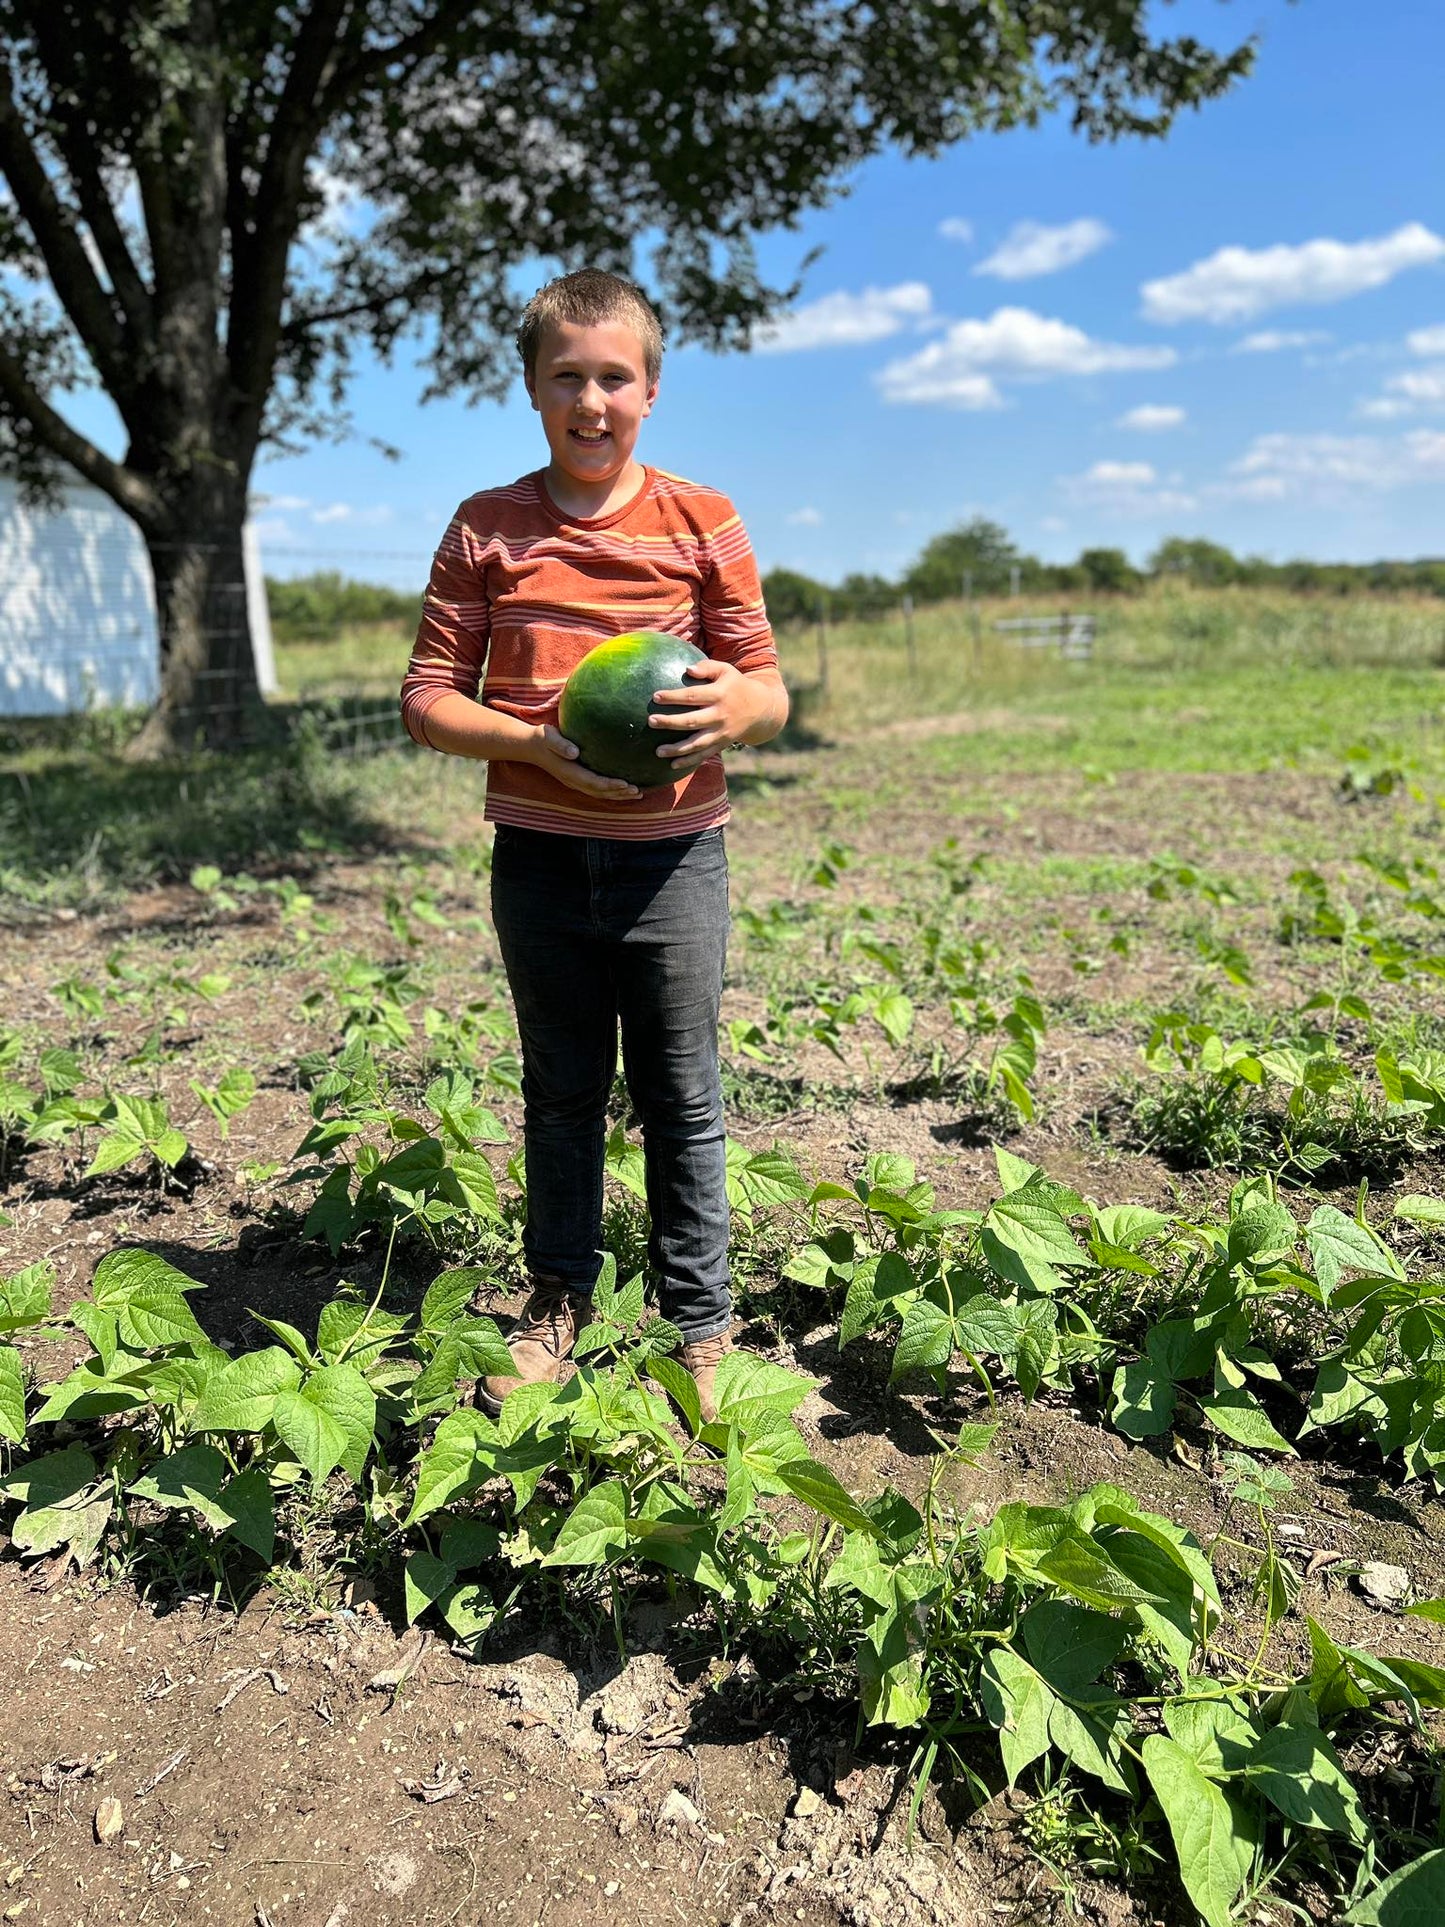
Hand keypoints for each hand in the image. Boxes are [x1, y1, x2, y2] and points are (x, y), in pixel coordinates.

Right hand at [528, 724, 640, 798]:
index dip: (610, 785)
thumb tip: (575, 752)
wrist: (531, 746)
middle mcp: (574, 781)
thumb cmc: (542, 738)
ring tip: (637, 794)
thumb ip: (561, 744)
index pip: (593, 782)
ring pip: (600, 793)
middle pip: (600, 792)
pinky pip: (597, 787)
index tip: (625, 784)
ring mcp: (575, 782)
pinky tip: (624, 786)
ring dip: (618, 795)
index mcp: (569, 772)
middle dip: (619, 793)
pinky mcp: (577, 778)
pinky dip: (612, 790)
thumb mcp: (549, 737)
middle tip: (638, 792)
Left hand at [648, 659, 762, 776]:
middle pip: (692, 721)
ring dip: (677, 749)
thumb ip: (707, 667)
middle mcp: (720, 716)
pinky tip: (673, 765)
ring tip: (658, 751)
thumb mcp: (726, 670)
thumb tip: (687, 669)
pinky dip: (689, 761)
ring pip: (697, 743)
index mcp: (719, 695)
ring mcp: (722, 733)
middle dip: (670, 722)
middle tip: (651, 721)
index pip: (693, 696)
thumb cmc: (736, 685)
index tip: (655, 696)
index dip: (674, 697)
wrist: (761, 709)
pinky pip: (704, 755)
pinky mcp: (722, 744)